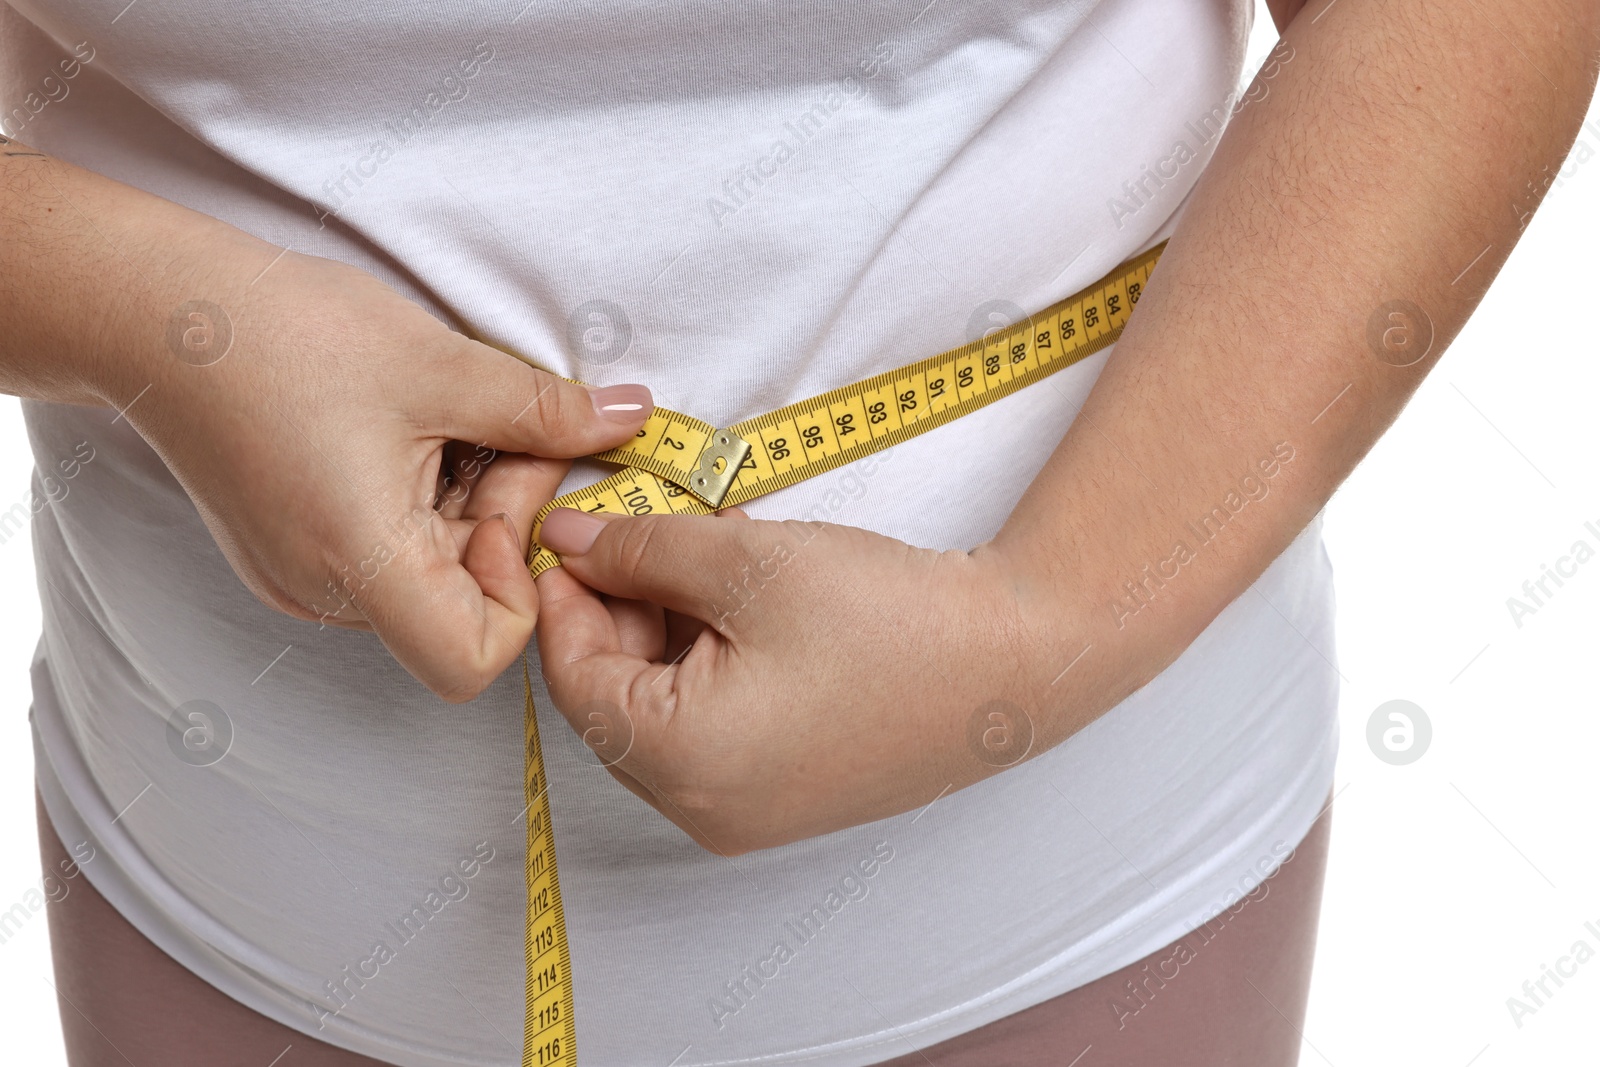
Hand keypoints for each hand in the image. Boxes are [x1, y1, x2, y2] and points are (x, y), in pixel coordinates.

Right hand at [108, 233, 652, 700]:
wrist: (158, 311)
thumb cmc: (283, 335)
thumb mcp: (441, 365)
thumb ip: (545, 409)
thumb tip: (631, 419)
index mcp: (358, 561)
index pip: (473, 660)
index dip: (519, 594)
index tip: (515, 502)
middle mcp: (323, 592)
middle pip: (459, 606)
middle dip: (505, 518)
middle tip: (507, 429)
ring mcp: (302, 577)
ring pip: (428, 576)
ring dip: (468, 505)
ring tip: (451, 420)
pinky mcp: (292, 551)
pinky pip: (387, 554)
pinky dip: (424, 504)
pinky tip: (413, 433)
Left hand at [533, 507, 1050, 853]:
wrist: (1017, 660)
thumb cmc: (891, 619)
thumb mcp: (746, 562)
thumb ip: (640, 547)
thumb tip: (567, 538)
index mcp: (683, 764)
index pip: (573, 678)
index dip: (562, 596)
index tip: (571, 532)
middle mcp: (706, 811)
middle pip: (617, 699)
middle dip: (620, 609)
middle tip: (645, 532)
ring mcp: (750, 814)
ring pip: (665, 710)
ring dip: (668, 628)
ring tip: (708, 551)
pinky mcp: (789, 797)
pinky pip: (714, 729)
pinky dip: (711, 662)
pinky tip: (744, 596)